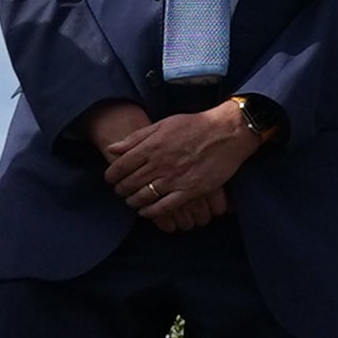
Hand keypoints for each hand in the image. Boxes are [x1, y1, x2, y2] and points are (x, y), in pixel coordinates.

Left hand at [97, 99, 270, 228]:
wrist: (227, 132)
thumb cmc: (195, 126)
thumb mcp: (163, 124)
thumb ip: (136, 138)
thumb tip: (113, 148)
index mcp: (152, 146)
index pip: (121, 166)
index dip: (111, 175)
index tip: (110, 179)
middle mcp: (160, 163)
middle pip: (130, 183)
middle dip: (120, 190)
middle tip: (120, 191)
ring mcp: (174, 178)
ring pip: (144, 197)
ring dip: (133, 202)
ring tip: (131, 201)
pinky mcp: (189, 191)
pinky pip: (164, 207)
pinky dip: (151, 212)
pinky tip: (147, 211)